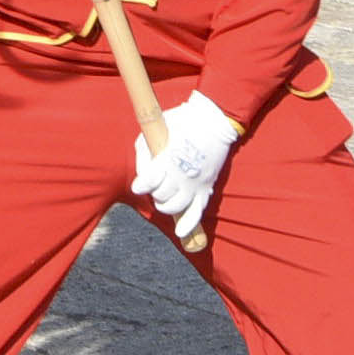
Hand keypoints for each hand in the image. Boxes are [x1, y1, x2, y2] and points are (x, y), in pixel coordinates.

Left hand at [133, 91, 238, 244]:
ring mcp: (195, 184)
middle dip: (154, 191)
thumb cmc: (182, 122)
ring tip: (164, 197)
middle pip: (160, 195)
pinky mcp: (206, 188)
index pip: (149, 182)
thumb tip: (141, 173)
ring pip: (174, 206)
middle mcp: (182, 175)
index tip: (140, 185)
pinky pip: (197, 213)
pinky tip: (180, 232)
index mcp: (169, 159)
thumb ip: (145, 151)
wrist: (213, 122)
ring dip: (165, 204)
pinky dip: (187, 224)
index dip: (142, 185)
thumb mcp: (157, 129)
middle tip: (156, 182)